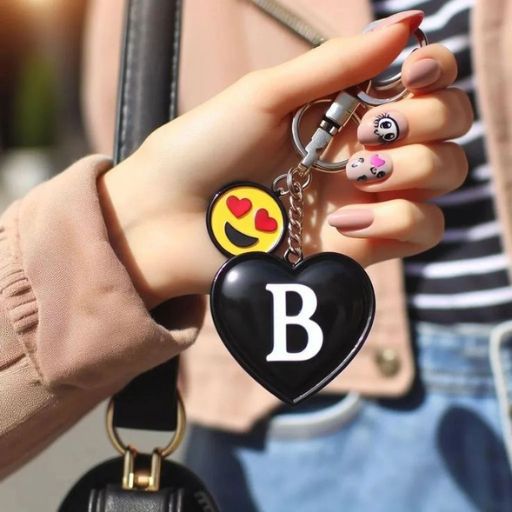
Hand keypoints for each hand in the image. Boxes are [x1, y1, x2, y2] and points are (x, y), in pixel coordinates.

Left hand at [98, 11, 471, 308]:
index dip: (437, 72)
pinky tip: (347, 219)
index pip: (425, 85)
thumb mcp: (265, 94)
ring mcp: (362, 200)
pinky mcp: (355, 249)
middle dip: (427, 121)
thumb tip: (409, 23)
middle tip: (364, 132)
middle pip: (449, 129)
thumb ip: (337, 65)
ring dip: (413, 167)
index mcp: (343, 111)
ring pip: (444, 178)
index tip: (411, 71)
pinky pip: (420, 231)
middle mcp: (361, 151)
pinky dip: (398, 219)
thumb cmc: (201, 149)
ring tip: (354, 172)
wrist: (166, 219)